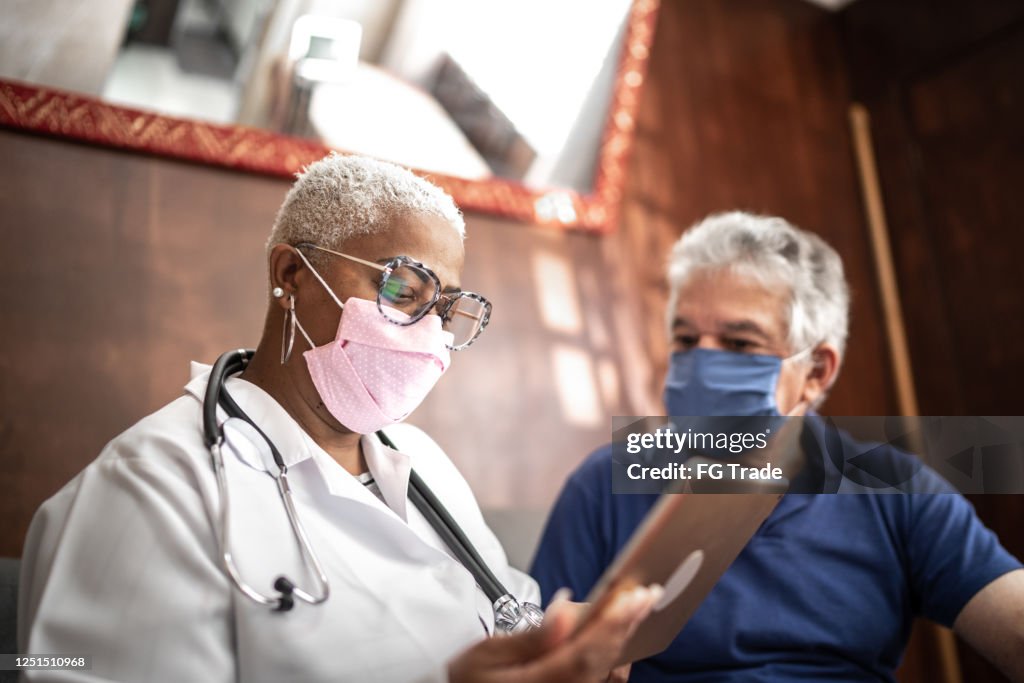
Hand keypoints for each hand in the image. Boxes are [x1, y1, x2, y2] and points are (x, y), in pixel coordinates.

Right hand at [447, 585, 660, 682]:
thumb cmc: (468, 678)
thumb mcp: (486, 654)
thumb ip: (531, 637)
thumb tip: (565, 610)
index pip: (581, 656)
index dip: (609, 626)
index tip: (630, 598)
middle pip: (601, 664)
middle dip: (626, 626)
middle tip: (645, 593)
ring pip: (606, 673)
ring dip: (625, 638)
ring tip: (638, 606)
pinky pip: (600, 678)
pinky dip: (614, 652)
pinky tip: (622, 630)